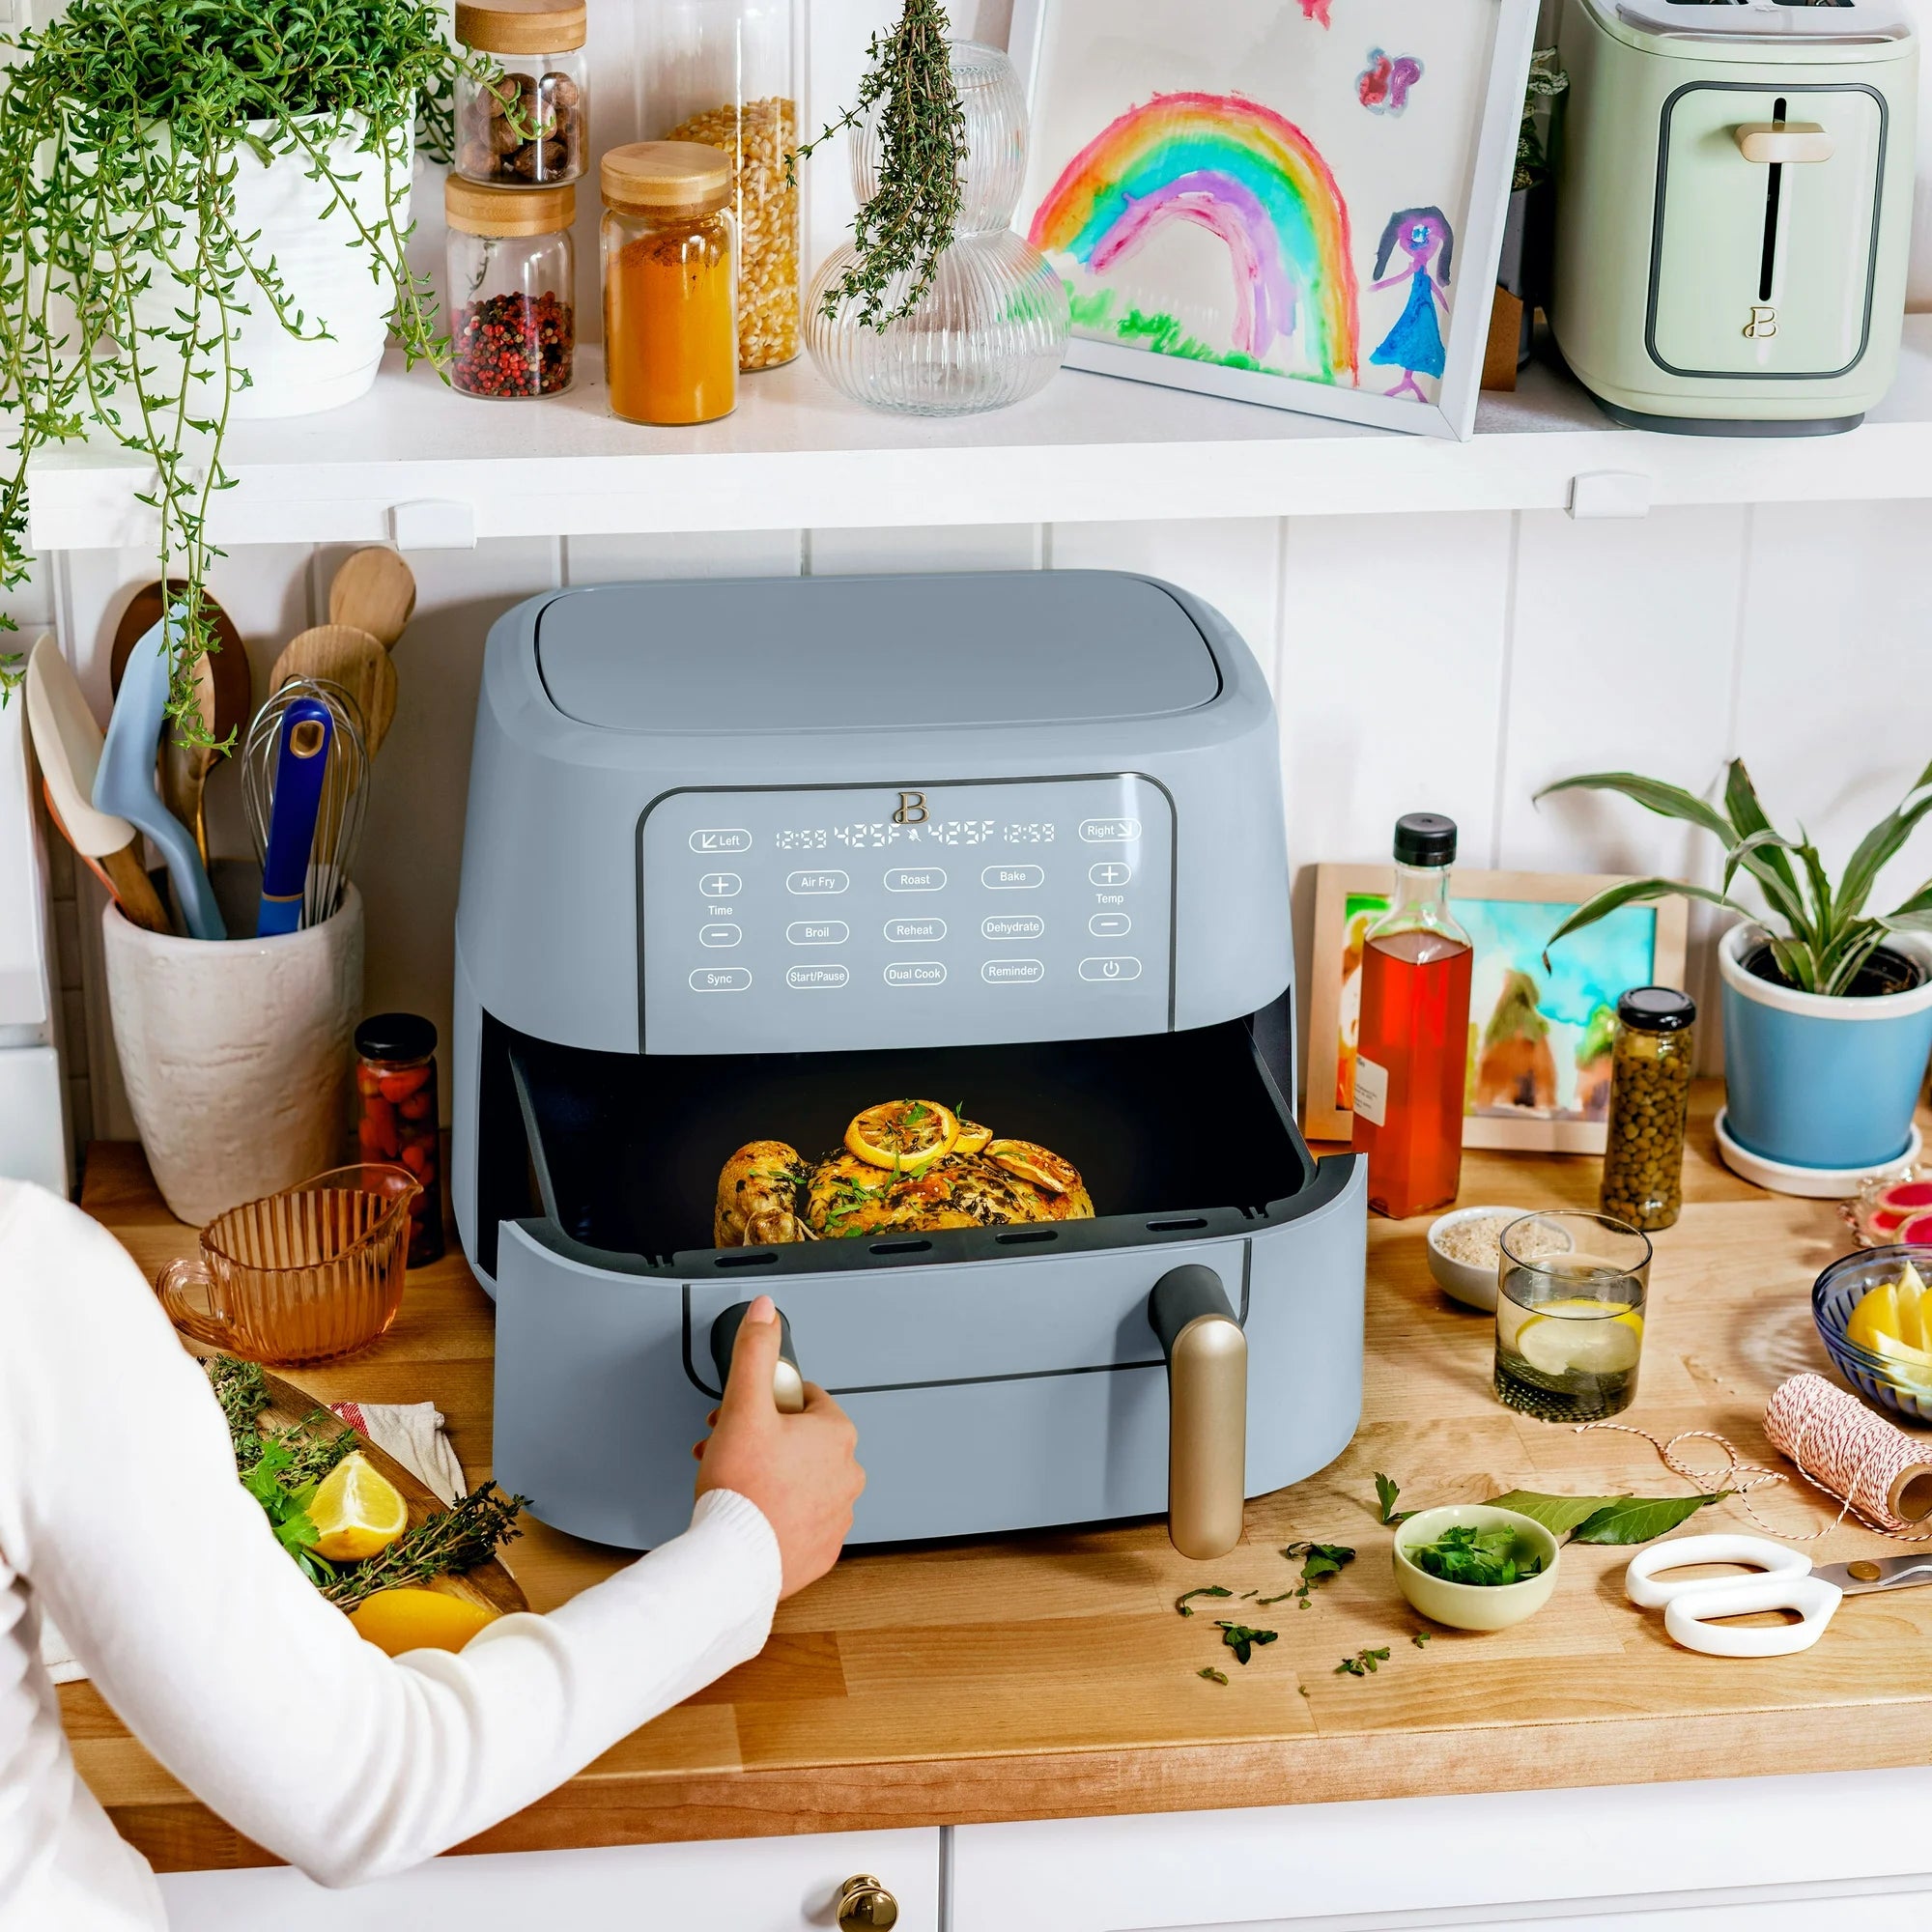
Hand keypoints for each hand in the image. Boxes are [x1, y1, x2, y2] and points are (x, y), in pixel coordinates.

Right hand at [694, 1295, 863, 1597]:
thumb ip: (755, 1352)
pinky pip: (799, 1520)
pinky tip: (750, 1513)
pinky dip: (776, 1513)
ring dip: (768, 1475)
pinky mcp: (821, 1551)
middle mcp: (847, 1475)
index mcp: (837, 1435)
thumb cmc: (742, 1490)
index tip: (744, 1417)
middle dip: (762, 1439)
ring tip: (734, 1483)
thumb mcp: (743, 1406)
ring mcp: (838, 1516)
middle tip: (730, 1449)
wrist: (733, 1563)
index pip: (804, 1399)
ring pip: (799, 1480)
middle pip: (800, 1441)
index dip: (766, 1403)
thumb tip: (766, 1309)